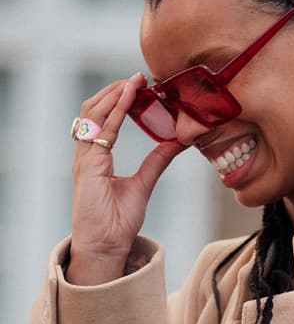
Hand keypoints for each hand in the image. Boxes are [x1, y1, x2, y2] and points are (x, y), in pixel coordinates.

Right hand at [67, 75, 185, 284]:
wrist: (106, 246)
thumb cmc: (117, 222)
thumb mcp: (144, 184)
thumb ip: (157, 161)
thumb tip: (178, 142)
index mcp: (96, 156)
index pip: (104, 118)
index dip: (120, 99)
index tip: (141, 85)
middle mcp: (87, 153)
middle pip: (95, 108)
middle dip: (116, 90)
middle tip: (140, 77)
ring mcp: (84, 157)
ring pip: (94, 112)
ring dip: (116, 93)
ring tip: (135, 80)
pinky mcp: (88, 163)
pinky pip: (102, 128)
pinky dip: (117, 109)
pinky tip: (131, 96)